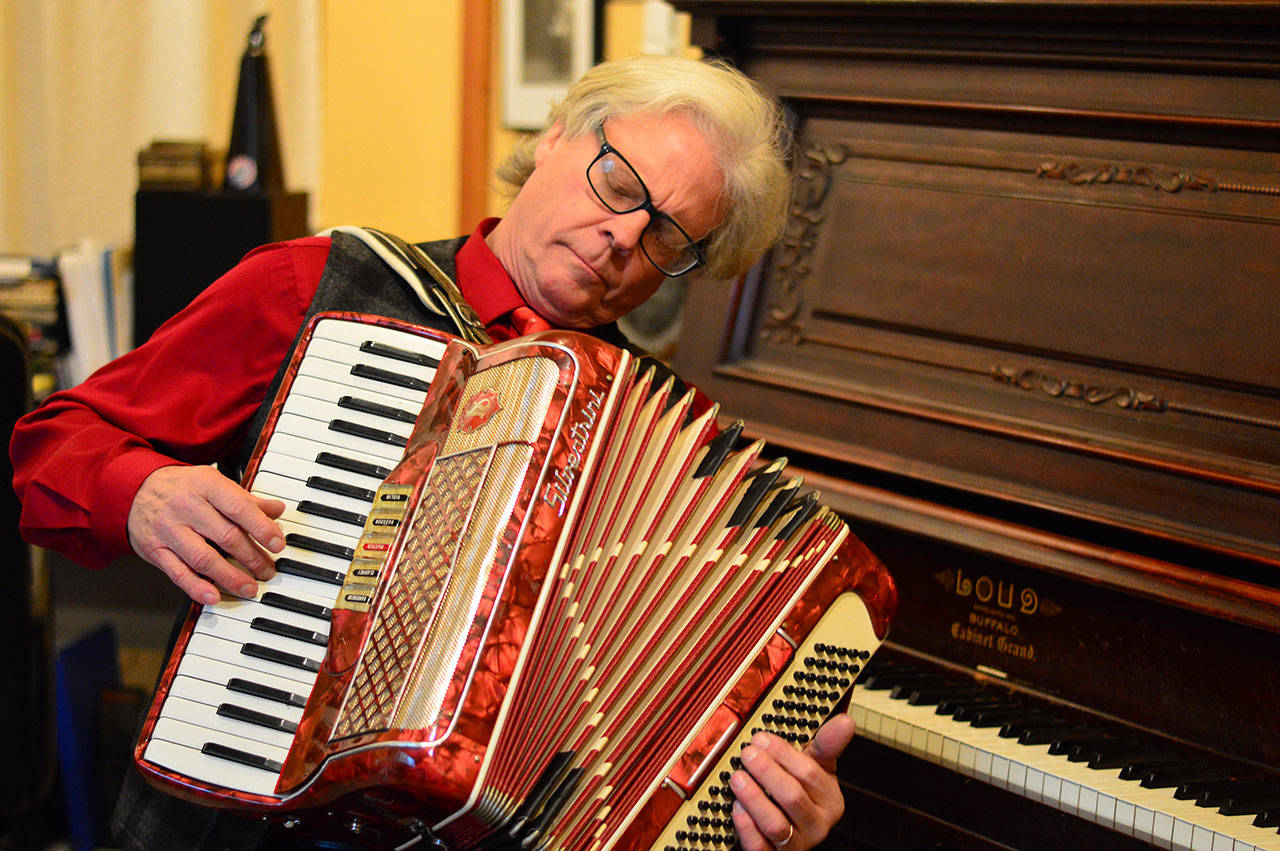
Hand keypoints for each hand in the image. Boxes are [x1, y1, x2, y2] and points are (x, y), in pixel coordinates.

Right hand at [127, 465, 285, 603]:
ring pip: (204, 558)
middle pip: (225, 536)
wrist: (132, 489)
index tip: (279, 544)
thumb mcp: (213, 483)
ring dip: (230, 577)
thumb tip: (277, 510)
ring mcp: (169, 529)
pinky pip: (178, 572)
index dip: (261, 527)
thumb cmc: (182, 487)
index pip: (239, 507)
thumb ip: (245, 499)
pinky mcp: (155, 550)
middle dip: (252, 558)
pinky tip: (214, 597)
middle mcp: (186, 506)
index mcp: (206, 485)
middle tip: (268, 571)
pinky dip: (196, 587)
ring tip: (250, 588)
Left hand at [729, 713, 855, 849]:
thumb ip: (826, 745)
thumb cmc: (799, 792)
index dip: (783, 754)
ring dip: (754, 798)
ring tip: (737, 778)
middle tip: (747, 754)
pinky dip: (746, 827)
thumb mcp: (816, 768)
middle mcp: (816, 826)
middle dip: (767, 772)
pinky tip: (736, 807)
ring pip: (775, 824)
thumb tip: (846, 721)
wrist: (785, 830)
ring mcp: (795, 844)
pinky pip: (759, 847)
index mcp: (830, 801)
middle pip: (792, 797)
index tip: (761, 738)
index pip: (810, 774)